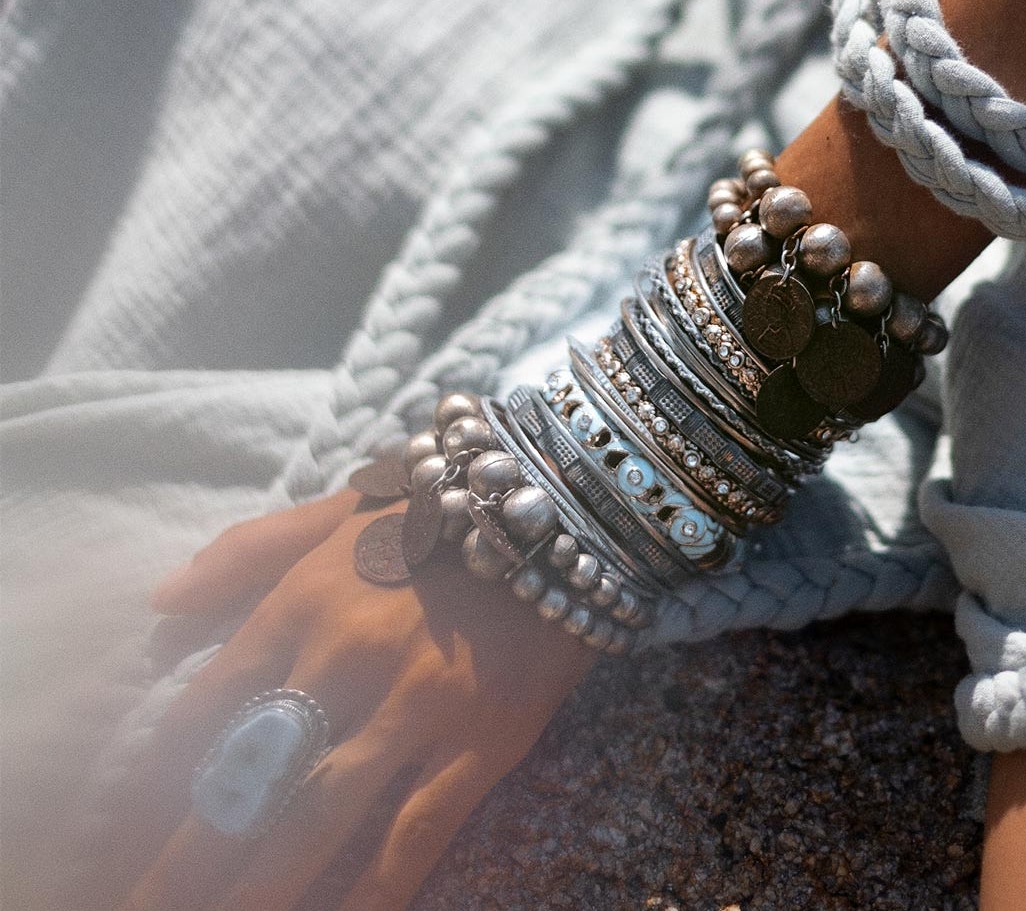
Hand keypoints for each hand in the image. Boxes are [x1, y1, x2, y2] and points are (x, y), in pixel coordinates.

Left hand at [108, 497, 596, 910]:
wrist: (559, 501)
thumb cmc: (437, 509)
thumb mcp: (335, 512)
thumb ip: (244, 553)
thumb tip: (159, 608)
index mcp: (301, 601)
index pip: (201, 713)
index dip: (153, 787)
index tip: (120, 839)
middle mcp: (345, 657)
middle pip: (245, 785)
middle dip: (183, 865)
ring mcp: (415, 704)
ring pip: (315, 822)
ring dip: (256, 892)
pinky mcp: (480, 740)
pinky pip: (412, 837)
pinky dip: (367, 895)